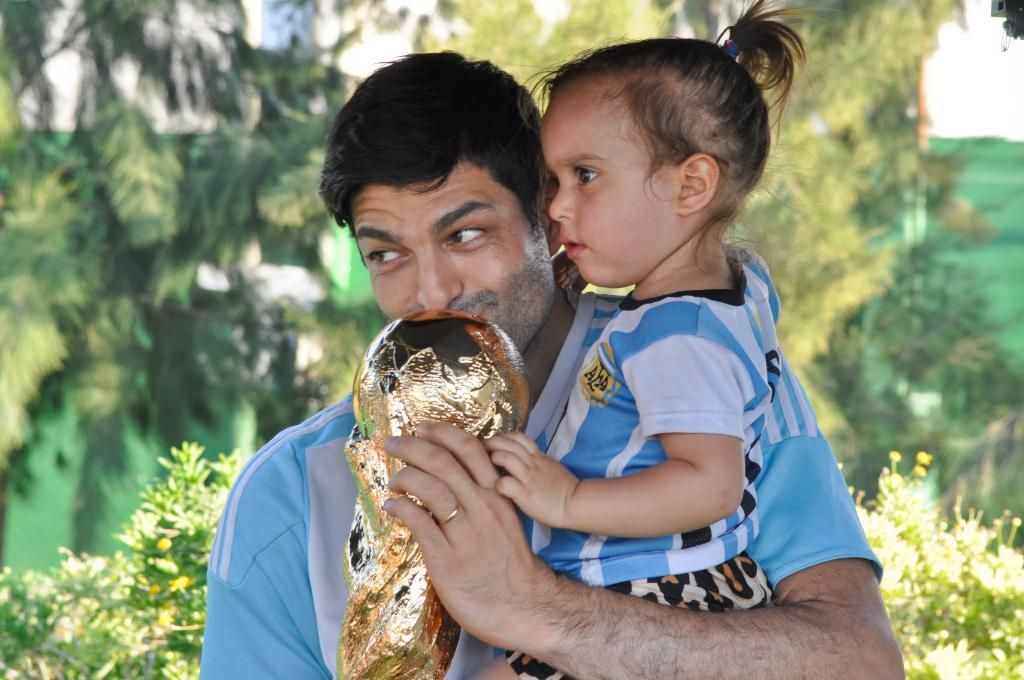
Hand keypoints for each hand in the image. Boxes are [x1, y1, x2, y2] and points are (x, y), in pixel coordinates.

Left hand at [382, 422, 561, 649]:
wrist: (524, 606)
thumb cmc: (510, 563)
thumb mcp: (503, 520)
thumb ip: (480, 498)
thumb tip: (449, 479)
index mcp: (497, 494)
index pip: (469, 449)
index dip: (441, 432)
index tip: (421, 427)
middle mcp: (482, 507)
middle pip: (443, 462)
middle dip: (412, 447)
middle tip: (393, 442)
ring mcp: (465, 532)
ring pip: (431, 487)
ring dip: (404, 476)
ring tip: (393, 480)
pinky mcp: (447, 558)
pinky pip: (419, 522)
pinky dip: (401, 508)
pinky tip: (392, 506)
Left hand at [484, 432, 579, 528]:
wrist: (575, 503)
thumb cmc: (562, 488)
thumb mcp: (550, 466)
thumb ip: (534, 460)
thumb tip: (517, 457)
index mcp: (538, 456)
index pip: (518, 437)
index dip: (502, 436)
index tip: (493, 444)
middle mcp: (532, 463)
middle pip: (508, 443)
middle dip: (491, 443)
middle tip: (480, 450)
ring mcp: (529, 478)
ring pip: (506, 458)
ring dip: (493, 459)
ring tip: (485, 466)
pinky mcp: (526, 495)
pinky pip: (506, 484)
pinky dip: (497, 484)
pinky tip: (496, 488)